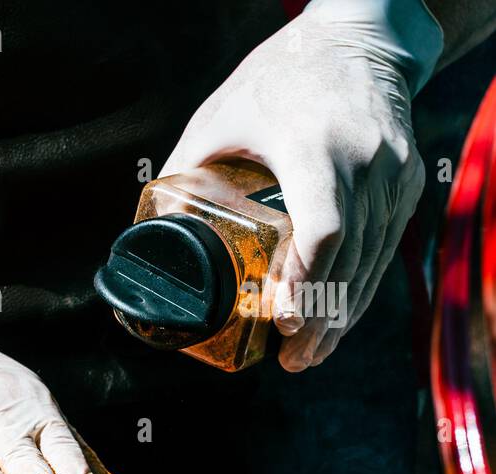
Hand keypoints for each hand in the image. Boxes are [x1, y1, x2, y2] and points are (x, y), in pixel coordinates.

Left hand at [160, 0, 442, 370]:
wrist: (357, 36)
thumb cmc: (278, 78)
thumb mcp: (219, 117)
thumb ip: (184, 170)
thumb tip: (143, 230)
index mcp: (316, 148)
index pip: (323, 229)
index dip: (305, 282)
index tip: (283, 320)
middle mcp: (366, 162)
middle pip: (350, 259)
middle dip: (321, 318)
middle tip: (291, 359)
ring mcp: (394, 173)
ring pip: (373, 261)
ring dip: (343, 313)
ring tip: (309, 353)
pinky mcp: (407, 181)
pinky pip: (386, 247)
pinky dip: (362, 286)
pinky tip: (338, 317)